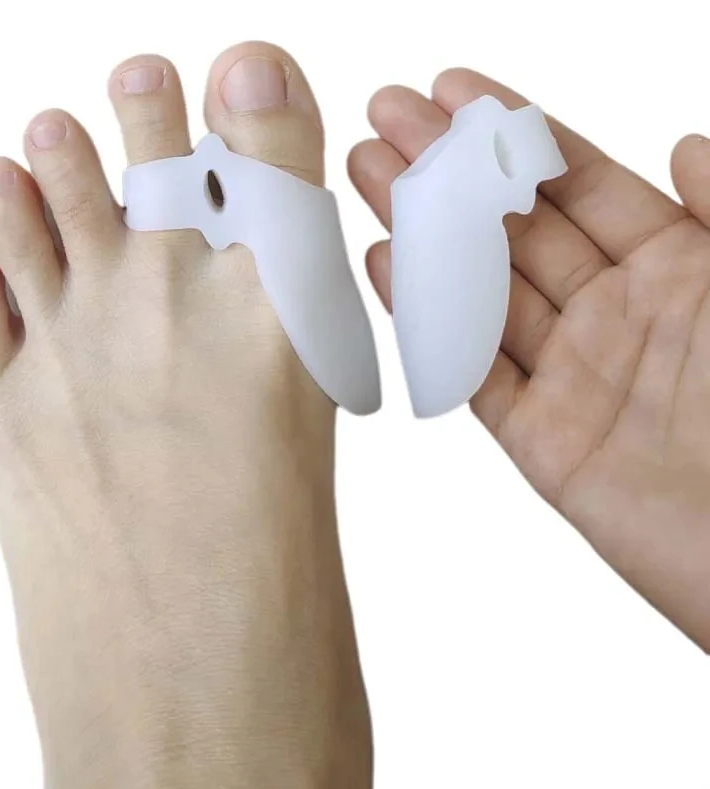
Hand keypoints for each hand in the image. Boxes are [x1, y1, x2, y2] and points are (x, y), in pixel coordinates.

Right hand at [349, 69, 709, 651]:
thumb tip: (684, 144)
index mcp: (680, 270)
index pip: (579, 183)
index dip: (516, 132)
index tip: (456, 89)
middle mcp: (618, 316)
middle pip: (516, 228)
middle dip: (450, 168)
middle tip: (389, 115)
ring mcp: (574, 377)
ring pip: (483, 290)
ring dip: (423, 229)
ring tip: (368, 171)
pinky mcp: (546, 440)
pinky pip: (476, 371)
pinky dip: (429, 320)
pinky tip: (388, 265)